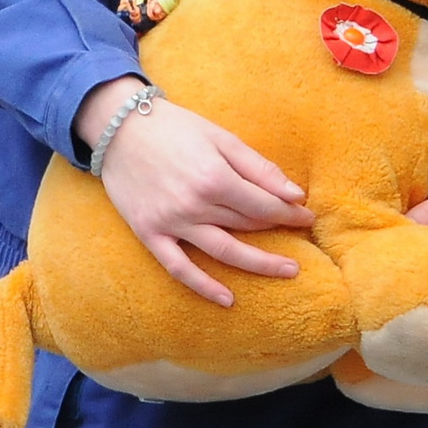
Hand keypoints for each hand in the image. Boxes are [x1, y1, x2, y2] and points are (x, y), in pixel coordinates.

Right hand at [75, 77, 314, 305]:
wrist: (120, 128)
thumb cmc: (175, 127)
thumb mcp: (220, 137)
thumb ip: (258, 167)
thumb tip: (294, 194)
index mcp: (215, 176)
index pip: (264, 204)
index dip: (290, 212)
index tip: (307, 216)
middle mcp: (195, 204)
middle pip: (247, 226)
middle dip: (278, 230)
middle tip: (301, 235)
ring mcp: (171, 223)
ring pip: (224, 252)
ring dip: (259, 265)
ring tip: (288, 272)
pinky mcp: (150, 234)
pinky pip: (179, 268)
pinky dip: (203, 287)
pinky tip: (228, 299)